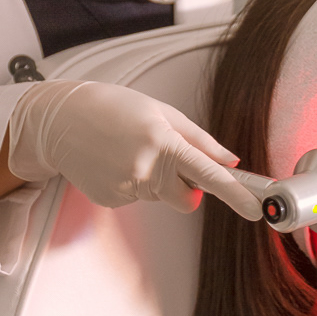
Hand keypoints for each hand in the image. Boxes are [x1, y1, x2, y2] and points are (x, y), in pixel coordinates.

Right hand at [7, 80, 261, 218]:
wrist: (59, 119)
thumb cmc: (112, 107)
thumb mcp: (162, 112)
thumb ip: (200, 140)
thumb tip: (231, 160)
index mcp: (163, 141)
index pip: (208, 174)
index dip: (236, 193)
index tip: (256, 208)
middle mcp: (145, 168)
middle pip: (187, 198)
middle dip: (185, 185)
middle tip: (164, 156)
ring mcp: (125, 187)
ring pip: (161, 197)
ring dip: (155, 180)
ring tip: (130, 150)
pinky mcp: (111, 200)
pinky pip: (138, 199)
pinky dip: (133, 184)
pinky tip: (116, 162)